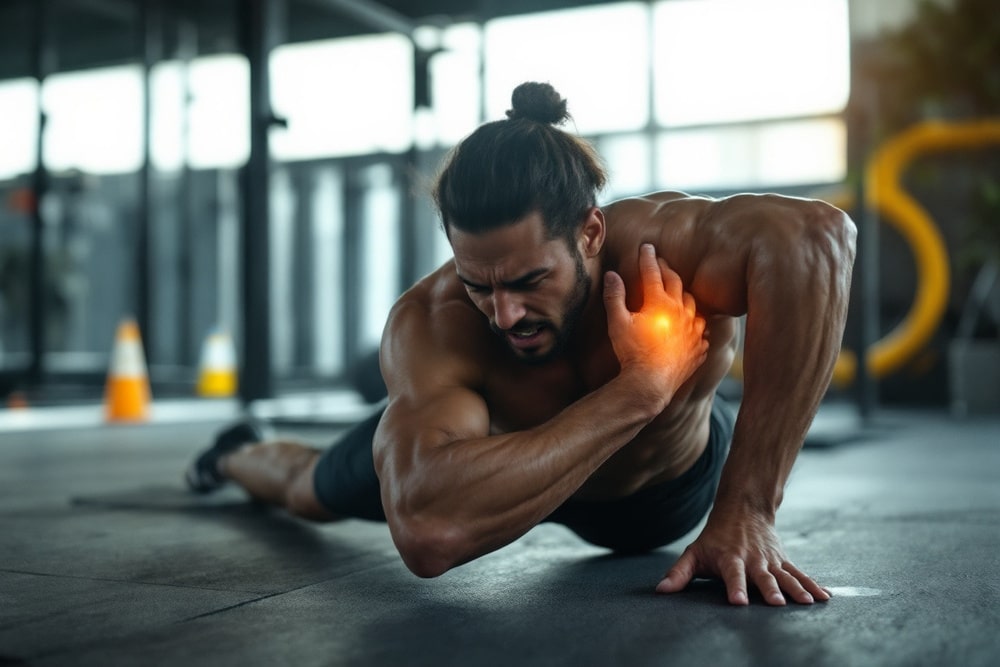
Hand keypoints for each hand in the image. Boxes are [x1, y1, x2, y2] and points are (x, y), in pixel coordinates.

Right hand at [603, 244, 707, 401]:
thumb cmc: (632, 352)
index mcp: (659, 302)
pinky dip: (695, 321)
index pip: (653, 272)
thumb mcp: (617, 323)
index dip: (648, 258)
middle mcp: (680, 310)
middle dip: (667, 269)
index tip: (646, 247)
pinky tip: (691, 323)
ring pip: (692, 303)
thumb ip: (614, 296)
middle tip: (661, 263)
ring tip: (678, 292)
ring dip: (683, 294)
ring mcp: (692, 328)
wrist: (651, 382)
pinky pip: (701, 327)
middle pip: (675, 282)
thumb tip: (611, 275)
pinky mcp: (699, 345)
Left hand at [655, 507, 830, 605]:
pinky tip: (825, 597)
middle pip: (763, 577)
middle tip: (777, 604)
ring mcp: (771, 560)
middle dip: (770, 590)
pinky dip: (813, 584)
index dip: (734, 588)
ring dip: (797, 589)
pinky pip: (800, 574)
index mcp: (730, 558)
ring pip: (786, 575)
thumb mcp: (695, 552)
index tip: (737, 602)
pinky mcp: (783, 561)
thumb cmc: (715, 537)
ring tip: (808, 602)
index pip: (732, 575)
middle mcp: (753, 559)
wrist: (743, 508)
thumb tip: (661, 591)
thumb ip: (679, 573)